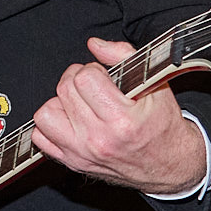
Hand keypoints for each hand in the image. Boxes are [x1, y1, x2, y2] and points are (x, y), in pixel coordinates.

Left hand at [31, 37, 205, 194]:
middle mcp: (99, 140)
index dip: (93, 69)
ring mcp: (83, 154)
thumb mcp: (155, 86)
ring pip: (46, 114)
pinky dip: (51, 125)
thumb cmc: (162, 125)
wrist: (169, 166)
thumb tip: (94, 44)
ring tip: (79, 103)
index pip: (85, 78)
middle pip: (64, 91)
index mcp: (122, 121)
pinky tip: (70, 120)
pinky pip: (41, 138)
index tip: (104, 76)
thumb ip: (124, 57)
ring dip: (60, 102)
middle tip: (92, 84)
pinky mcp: (73, 163)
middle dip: (77, 79)